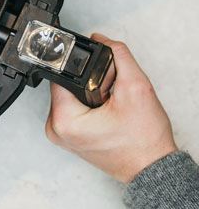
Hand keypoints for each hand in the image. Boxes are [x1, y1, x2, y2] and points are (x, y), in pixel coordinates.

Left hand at [46, 34, 176, 182]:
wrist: (152, 168)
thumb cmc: (145, 141)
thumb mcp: (136, 87)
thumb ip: (118, 56)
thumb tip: (101, 40)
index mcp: (64, 120)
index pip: (61, 75)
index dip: (82, 68)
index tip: (101, 75)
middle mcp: (56, 129)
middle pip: (65, 85)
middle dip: (89, 83)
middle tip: (110, 95)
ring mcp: (60, 135)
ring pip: (69, 96)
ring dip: (88, 94)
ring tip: (109, 105)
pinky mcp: (68, 136)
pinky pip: (72, 109)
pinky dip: (88, 106)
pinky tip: (105, 112)